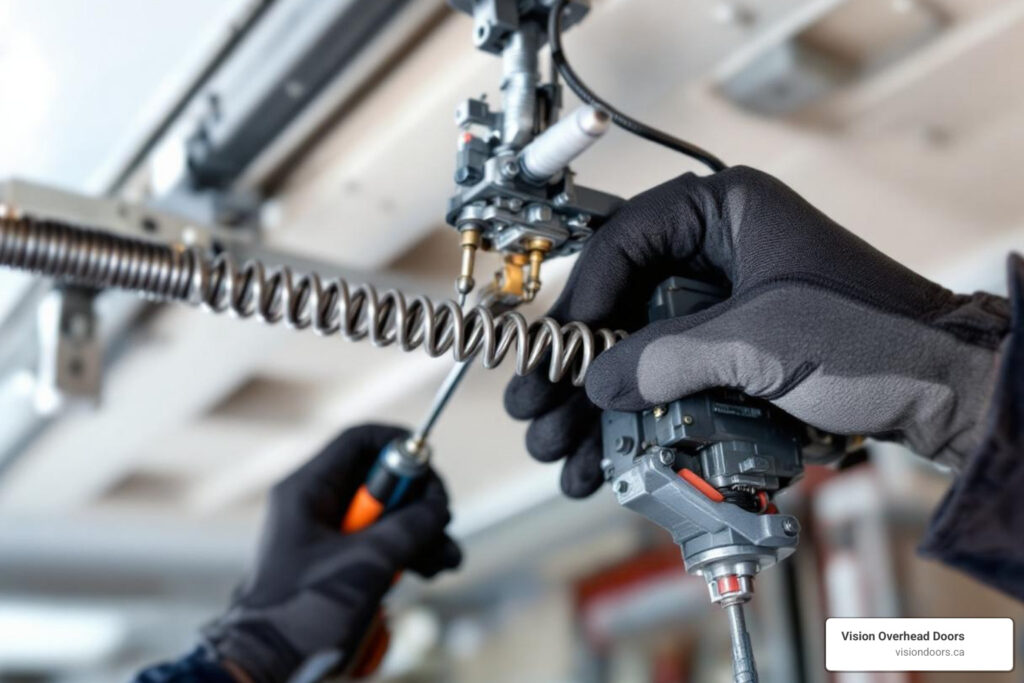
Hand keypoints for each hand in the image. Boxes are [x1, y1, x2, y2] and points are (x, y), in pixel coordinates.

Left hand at [202, 424, 460, 682]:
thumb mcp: (368, 564)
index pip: (359, 441)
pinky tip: (426, 574)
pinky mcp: (333, 567)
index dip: (400, 447)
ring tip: (443, 562)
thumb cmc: (303, 614)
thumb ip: (409, 527)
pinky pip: (376, 547)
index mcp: (306, 491)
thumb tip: (437, 509)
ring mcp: (323, 538)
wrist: (265, 671)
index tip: (432, 467)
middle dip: (418, 503)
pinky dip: (403, 557)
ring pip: (383, 517)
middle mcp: (313, 507)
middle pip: (379, 482)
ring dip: (418, 535)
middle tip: (442, 526)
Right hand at [506, 166, 1010, 495]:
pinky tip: (608, 456)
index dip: (582, 301)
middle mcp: (715, 253)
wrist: (943, 391)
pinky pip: (668, 381)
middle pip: (620, 306)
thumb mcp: (757, 339)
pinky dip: (638, 419)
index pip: (623, 244)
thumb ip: (665, 358)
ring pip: (637, 352)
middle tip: (537, 414)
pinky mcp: (732, 353)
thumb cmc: (874, 338)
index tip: (559, 352)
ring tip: (564, 452)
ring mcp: (723, 306)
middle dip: (577, 370)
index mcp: (723, 213)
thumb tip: (594, 385)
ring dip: (598, 407)